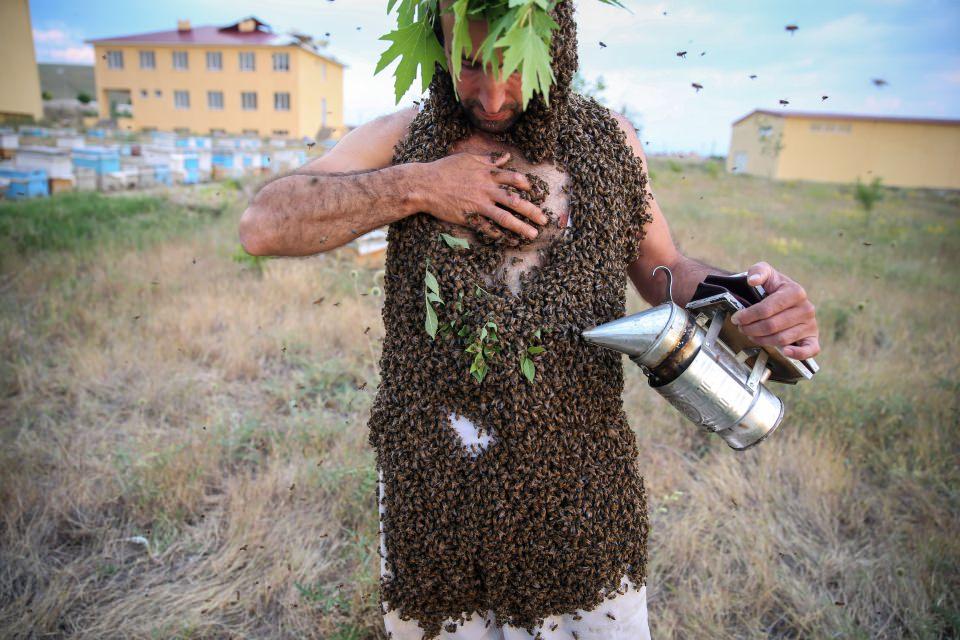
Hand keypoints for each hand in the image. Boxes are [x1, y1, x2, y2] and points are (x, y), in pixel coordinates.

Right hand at [422, 152, 548, 242]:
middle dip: (532, 211)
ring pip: (505, 217)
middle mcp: (487, 190)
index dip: (527, 186)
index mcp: (487, 174)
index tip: (535, 193)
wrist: (425, 184)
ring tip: (533, 234)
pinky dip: (499, 235)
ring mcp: (479, 205)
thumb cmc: (445, 169)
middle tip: (544, 220)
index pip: (514, 179)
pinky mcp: (469, 218)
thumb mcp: (468, 158)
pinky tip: (509, 241)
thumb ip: (489, 159)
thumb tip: (506, 157)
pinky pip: (488, 228)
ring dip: (521, 227)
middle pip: (515, 201)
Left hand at [729, 261, 820, 359]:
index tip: (736, 318)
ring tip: (751, 335)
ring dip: (762, 340)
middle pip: (772, 326)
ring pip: (782, 339)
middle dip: (751, 329)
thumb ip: (758, 271)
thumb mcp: (765, 273)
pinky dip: (797, 354)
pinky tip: (785, 352)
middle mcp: (806, 308)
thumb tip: (752, 280)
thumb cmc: (773, 287)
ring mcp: (811, 324)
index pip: (767, 309)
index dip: (748, 316)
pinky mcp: (812, 338)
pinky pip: (810, 350)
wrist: (785, 298)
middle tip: (741, 328)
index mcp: (795, 291)